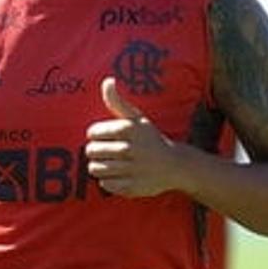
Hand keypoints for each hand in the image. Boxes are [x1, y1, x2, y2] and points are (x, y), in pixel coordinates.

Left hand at [84, 79, 185, 197]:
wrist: (175, 165)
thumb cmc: (151, 139)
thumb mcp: (137, 118)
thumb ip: (118, 101)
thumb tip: (107, 81)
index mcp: (128, 129)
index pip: (93, 133)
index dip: (96, 135)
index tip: (105, 137)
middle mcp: (129, 149)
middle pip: (92, 151)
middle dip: (96, 151)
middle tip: (107, 151)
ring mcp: (131, 169)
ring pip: (96, 169)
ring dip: (100, 166)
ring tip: (111, 163)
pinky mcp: (132, 187)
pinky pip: (105, 185)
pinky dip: (108, 181)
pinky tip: (119, 175)